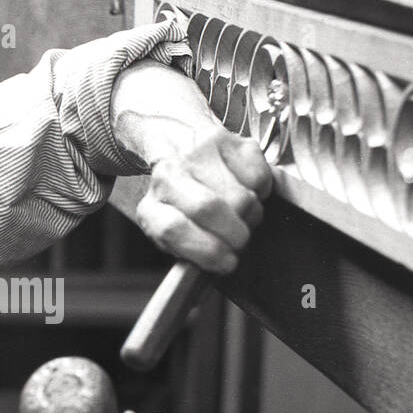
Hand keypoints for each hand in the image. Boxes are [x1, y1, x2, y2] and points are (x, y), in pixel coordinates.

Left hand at [113, 61, 271, 272]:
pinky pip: (259, 177)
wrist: (175, 137)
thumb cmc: (178, 197)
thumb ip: (187, 251)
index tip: (227, 262)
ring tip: (243, 217)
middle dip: (235, 235)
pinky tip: (247, 190)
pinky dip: (262, 192)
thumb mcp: (170, 229)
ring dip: (251, 216)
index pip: (173, 230)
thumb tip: (212, 276)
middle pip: (209, 209)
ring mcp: (198, 153)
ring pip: (240, 197)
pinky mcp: (228, 140)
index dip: (207, 251)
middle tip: (240, 241)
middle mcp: (169, 174)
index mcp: (151, 204)